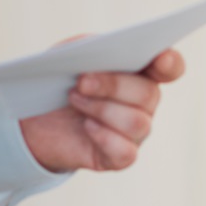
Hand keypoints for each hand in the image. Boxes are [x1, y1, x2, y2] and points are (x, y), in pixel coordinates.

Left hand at [19, 49, 184, 172]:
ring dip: (101, 109)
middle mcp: (144, 103)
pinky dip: (104, 137)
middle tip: (82, 81)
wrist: (34, 121)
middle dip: (114, 85)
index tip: (160, 59)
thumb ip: (88, 47)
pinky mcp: (120, 157)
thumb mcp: (69, 56)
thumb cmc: (58, 82)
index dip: (170, 64)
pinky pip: (126, 152)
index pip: (170, 68)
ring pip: (137, 122)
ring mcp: (135, 132)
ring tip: (74, 99)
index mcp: (139, 72)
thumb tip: (100, 52)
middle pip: (149, 94)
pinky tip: (86, 126)